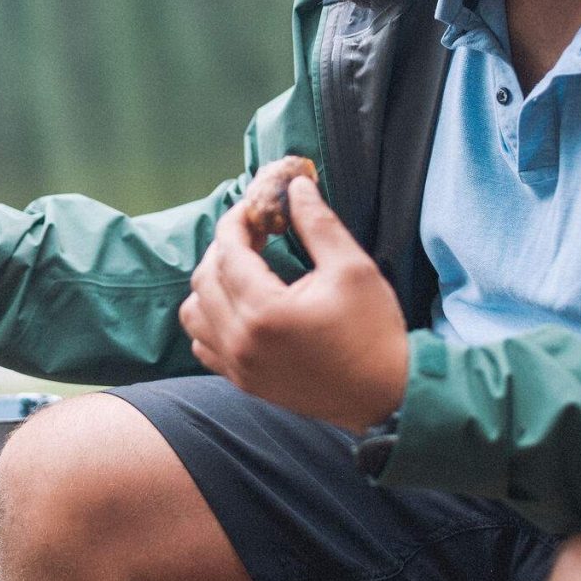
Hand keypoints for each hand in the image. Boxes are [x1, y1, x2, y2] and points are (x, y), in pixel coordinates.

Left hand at [179, 175, 408, 431]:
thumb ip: (317, 223)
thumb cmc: (374, 330)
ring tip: (244, 269)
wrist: (386, 395)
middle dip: (224, 247)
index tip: (255, 205)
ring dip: (211, 283)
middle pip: (204, 278)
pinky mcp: (243, 382)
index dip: (236, 220)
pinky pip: (203, 344)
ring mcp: (238, 366)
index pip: (228, 251)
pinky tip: (241, 306)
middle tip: (255, 233)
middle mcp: (240, 341)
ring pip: (194, 313)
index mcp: (264, 311)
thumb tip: (296, 185)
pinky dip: (211, 319)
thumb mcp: (353, 268)